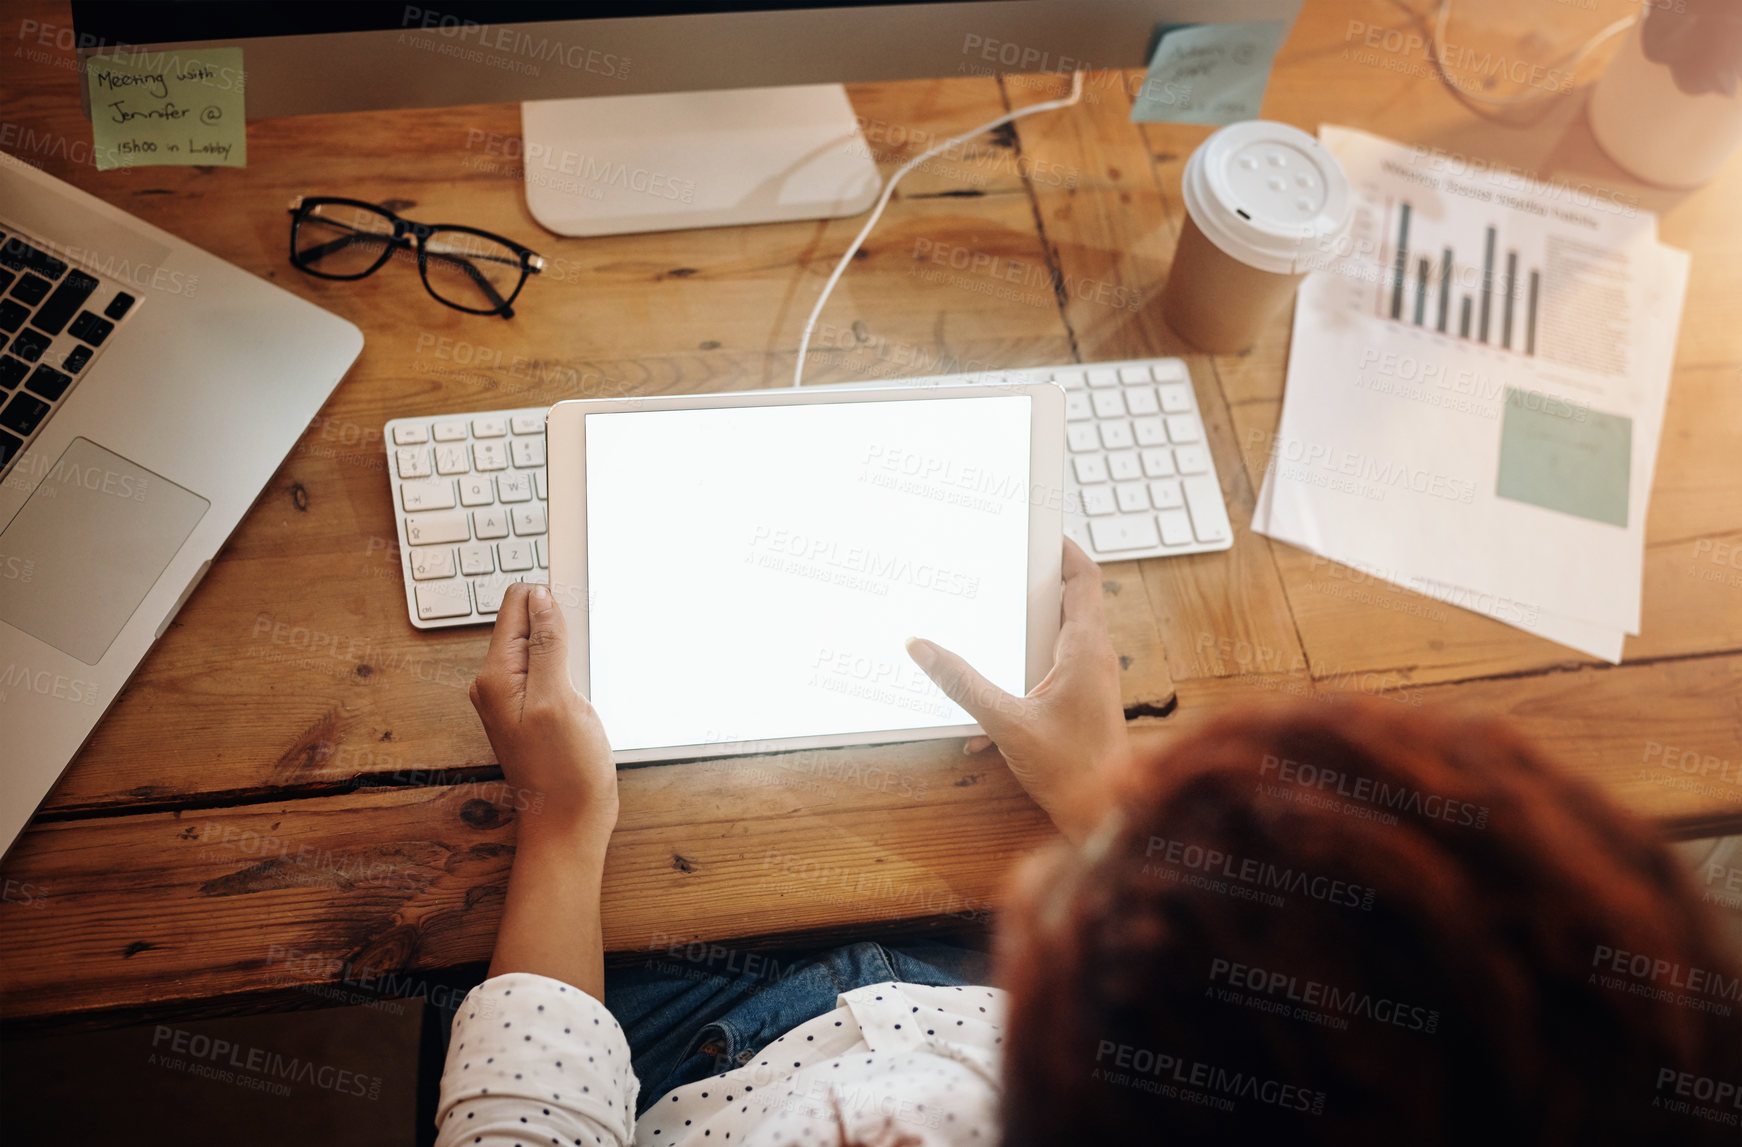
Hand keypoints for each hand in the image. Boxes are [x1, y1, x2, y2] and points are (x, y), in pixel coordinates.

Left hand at [470, 582, 618, 839]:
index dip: (550, 595)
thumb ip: (547, 645)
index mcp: (496, 675)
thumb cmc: (564, 773)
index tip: (578, 594)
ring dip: (569, 646)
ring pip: (544, 643)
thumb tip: (541, 597)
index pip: (518, 603)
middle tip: (585, 653)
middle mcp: (498, 682)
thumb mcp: (559, 701)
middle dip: (561, 621)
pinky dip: (572, 667)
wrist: (569, 824)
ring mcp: (517, 695)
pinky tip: (585, 691)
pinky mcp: (537, 707)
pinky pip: (551, 667)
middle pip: (529, 619)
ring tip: (584, 680)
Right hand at [905, 539, 1128, 841]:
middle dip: (1034, 583)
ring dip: (1027, 629)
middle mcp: (1094, 659)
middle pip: (1070, 600)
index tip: (1037, 530)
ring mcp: (1091, 681)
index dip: (1063, 548)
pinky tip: (987, 710)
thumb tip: (921, 647)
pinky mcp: (1082, 704)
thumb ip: (961, 683)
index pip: (1083, 577)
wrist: (1107, 815)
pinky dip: (1023, 673)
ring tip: (990, 622)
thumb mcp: (1005, 722)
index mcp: (1084, 650)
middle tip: (1002, 566)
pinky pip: (1052, 671)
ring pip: (1059, 636)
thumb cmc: (1073, 771)